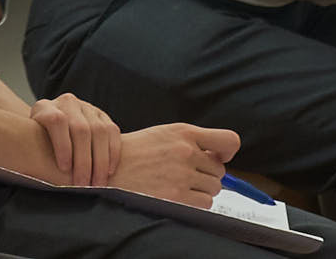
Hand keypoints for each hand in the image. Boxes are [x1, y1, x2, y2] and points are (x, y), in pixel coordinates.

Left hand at [29, 94, 120, 186]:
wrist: (49, 128)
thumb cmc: (38, 142)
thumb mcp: (31, 142)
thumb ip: (36, 151)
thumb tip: (44, 176)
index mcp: (45, 107)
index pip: (56, 121)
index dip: (62, 145)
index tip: (64, 169)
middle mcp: (67, 103)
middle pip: (80, 129)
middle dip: (84, 161)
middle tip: (83, 185)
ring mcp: (87, 107)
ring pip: (99, 131)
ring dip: (101, 161)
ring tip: (98, 184)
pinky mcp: (102, 115)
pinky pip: (113, 132)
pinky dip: (113, 153)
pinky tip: (109, 171)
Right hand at [111, 124, 238, 207]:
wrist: (107, 168)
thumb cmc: (136, 152)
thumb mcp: (163, 134)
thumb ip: (192, 141)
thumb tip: (222, 157)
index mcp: (183, 132)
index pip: (229, 140)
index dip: (227, 151)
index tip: (219, 156)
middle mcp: (185, 151)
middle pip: (220, 170)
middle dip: (206, 174)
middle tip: (184, 174)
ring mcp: (181, 174)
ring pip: (213, 188)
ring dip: (200, 190)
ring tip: (176, 184)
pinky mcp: (177, 196)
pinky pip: (204, 203)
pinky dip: (194, 203)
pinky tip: (175, 195)